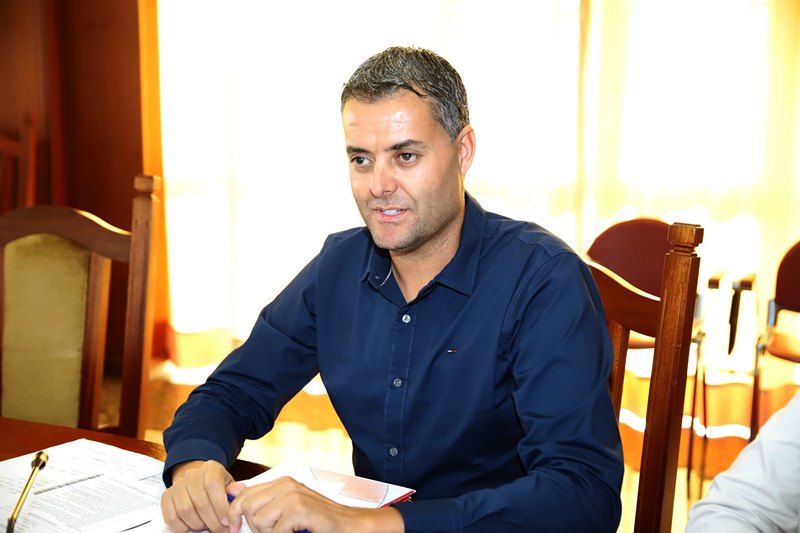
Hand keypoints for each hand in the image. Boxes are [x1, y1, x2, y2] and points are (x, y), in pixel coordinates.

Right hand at [161, 459, 243, 532]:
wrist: (196, 480)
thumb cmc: (215, 485)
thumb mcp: (228, 484)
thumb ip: (235, 490)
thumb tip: (240, 490)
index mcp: (210, 468)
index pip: (213, 486)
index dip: (220, 507)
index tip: (227, 522)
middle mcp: (191, 475)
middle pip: (200, 503)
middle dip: (212, 522)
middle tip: (220, 530)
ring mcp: (177, 486)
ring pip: (186, 511)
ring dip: (198, 525)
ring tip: (207, 527)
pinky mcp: (166, 497)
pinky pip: (172, 518)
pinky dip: (183, 528)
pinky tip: (192, 527)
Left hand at [227, 476, 403, 532]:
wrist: (346, 524)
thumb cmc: (315, 519)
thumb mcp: (286, 506)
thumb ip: (263, 499)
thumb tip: (233, 491)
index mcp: (280, 482)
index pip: (244, 495)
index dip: (234, 514)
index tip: (234, 529)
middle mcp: (285, 484)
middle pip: (247, 507)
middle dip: (253, 526)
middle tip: (272, 531)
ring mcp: (292, 496)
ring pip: (259, 521)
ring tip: (286, 531)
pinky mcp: (299, 510)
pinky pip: (274, 532)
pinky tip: (296, 532)